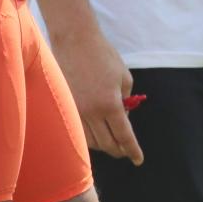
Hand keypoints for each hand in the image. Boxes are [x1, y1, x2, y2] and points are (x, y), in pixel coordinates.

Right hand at [50, 28, 143, 164]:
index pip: (124, 136)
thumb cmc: (103, 56)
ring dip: (104, 146)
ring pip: (91, 142)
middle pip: (108, 144)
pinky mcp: (64, 108)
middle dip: (120, 151)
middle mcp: (91, 112)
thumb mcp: (124, 77)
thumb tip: (123, 122)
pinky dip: (89, 139)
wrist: (75, 41)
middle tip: (126, 152)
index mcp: (110, 104)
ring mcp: (75, 112)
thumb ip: (126, 102)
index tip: (138, 160)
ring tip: (113, 143)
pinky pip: (77, 132)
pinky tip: (96, 135)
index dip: (133, 150)